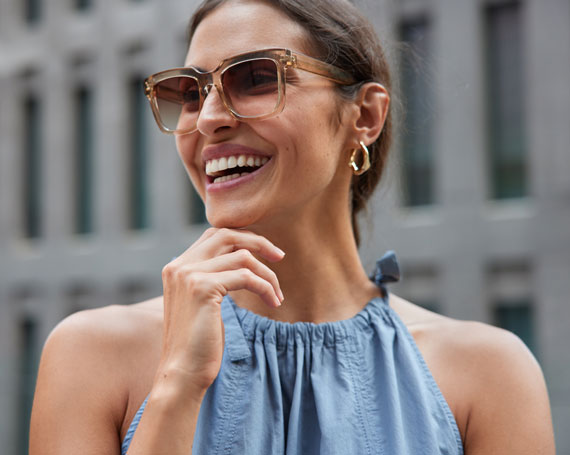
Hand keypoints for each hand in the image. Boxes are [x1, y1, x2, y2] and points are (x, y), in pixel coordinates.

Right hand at [156, 228, 284, 394]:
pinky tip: (273, 302)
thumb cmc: (199, 343)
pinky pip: (246, 277)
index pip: (214, 235)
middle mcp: (180, 266)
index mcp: (177, 267)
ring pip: (242, 257)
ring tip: (277, 295)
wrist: (183, 373)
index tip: (266, 252)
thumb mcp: (204, 303)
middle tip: (280, 257)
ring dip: (267, 274)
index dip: (243, 239)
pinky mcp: (202, 288)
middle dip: (257, 242)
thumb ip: (213, 278)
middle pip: (226, 234)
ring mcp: (189, 274)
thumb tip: (241, 262)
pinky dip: (265, 287)